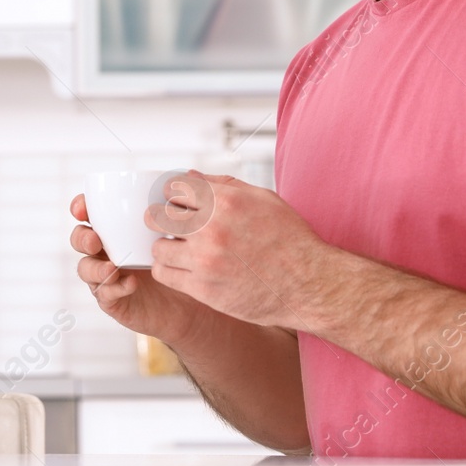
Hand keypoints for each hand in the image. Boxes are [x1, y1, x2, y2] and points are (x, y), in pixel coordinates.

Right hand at [69, 193, 209, 345]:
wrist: (194, 298)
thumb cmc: (184, 258)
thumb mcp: (179, 229)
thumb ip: (177, 205)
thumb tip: (185, 173)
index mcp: (115, 228)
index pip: (88, 214)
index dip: (79, 208)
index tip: (83, 207)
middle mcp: (106, 251)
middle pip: (79, 239)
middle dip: (81, 237)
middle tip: (96, 240)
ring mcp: (107, 277)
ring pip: (85, 269)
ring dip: (94, 267)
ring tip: (112, 267)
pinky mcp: (115, 301)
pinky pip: (105, 295)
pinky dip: (114, 288)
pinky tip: (130, 283)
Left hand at [147, 171, 332, 329]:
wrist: (308, 284)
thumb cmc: (289, 239)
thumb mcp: (263, 199)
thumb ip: (223, 185)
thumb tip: (191, 176)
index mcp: (225, 201)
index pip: (173, 188)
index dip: (173, 195)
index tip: (178, 204)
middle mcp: (211, 228)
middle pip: (156, 216)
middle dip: (161, 219)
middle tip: (173, 226)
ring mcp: (205, 260)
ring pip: (157, 247)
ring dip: (165, 247)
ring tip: (180, 250)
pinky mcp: (203, 289)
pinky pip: (164, 274)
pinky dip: (168, 270)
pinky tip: (182, 267)